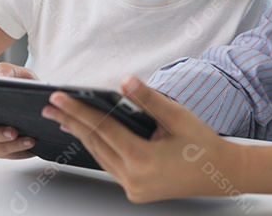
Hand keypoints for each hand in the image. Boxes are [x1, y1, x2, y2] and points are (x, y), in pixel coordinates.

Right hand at [0, 62, 39, 159]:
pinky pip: (12, 154)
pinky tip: (35, 145)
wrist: (43, 100)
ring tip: (31, 139)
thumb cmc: (23, 86)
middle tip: (13, 131)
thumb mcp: (18, 74)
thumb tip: (2, 77)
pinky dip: (23, 152)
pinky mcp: (9, 149)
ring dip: (13, 145)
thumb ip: (8, 71)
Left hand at [42, 76, 241, 202]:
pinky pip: (110, 166)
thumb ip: (148, 99)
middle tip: (51, 106)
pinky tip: (90, 136)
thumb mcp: (177, 116)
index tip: (59, 97)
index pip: (102, 128)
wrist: (221, 173)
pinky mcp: (135, 191)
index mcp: (142, 159)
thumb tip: (126, 81)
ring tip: (64, 118)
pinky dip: (99, 148)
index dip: (78, 110)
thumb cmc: (203, 144)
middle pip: (95, 144)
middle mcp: (133, 178)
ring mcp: (133, 188)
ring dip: (82, 136)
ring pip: (100, 156)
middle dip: (72, 122)